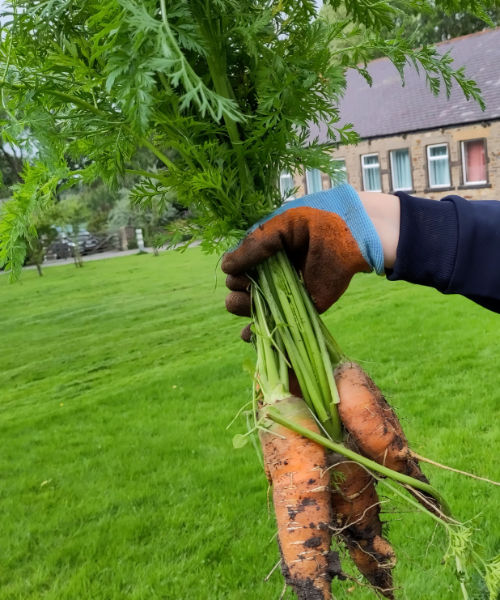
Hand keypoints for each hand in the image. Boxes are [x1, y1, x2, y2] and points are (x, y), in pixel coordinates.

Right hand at [221, 184, 385, 322]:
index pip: (238, 264)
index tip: (237, 269)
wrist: (355, 236)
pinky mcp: (302, 306)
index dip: (234, 269)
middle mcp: (272, 271)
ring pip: (251, 305)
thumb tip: (225, 267)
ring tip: (247, 299)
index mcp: (266, 250)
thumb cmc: (318, 223)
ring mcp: (285, 291)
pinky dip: (256, 331)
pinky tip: (248, 332)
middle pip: (240, 286)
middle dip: (237, 286)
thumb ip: (254, 246)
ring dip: (242, 306)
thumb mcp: (281, 228)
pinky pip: (275, 322)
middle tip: (247, 283)